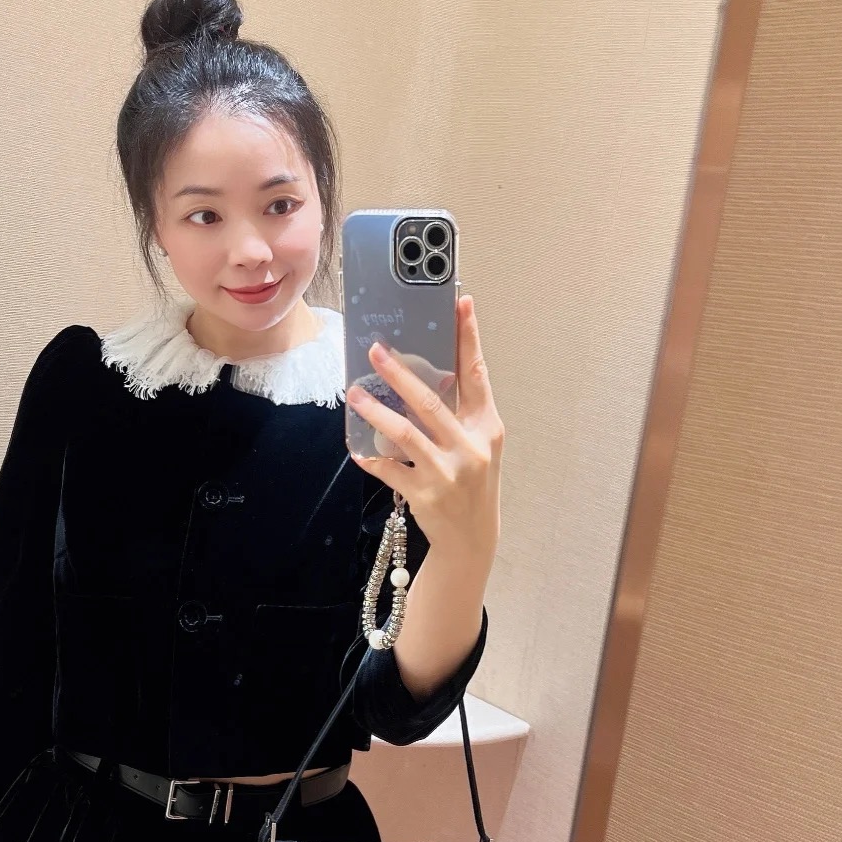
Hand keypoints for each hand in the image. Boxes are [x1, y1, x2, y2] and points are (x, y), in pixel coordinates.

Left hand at [347, 293, 503, 563]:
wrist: (472, 538)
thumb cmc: (472, 481)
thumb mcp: (479, 445)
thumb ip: (460, 412)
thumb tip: (429, 370)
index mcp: (487, 427)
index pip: (477, 373)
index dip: (469, 337)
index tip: (461, 302)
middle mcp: (470, 447)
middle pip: (431, 402)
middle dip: (400, 374)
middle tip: (375, 350)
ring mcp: (447, 473)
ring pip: (405, 434)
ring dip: (376, 412)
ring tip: (354, 394)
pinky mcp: (424, 494)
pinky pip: (389, 469)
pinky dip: (371, 457)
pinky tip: (356, 448)